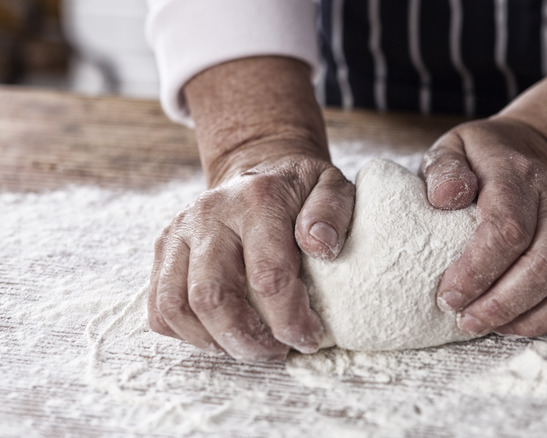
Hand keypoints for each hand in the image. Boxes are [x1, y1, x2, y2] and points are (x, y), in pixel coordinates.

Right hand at [147, 148, 354, 361]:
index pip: (267, 277)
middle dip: (246, 340)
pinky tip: (221, 334)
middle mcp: (209, 214)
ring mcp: (179, 231)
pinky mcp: (164, 249)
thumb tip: (320, 246)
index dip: (289, 320)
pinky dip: (187, 333)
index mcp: (256, 201)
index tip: (309, 337)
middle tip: (276, 351)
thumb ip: (331, 211)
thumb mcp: (331, 187)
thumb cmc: (299, 189)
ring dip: (214, 341)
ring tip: (248, 347)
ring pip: (176, 307)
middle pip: (211, 297)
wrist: (257, 168)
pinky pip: (159, 307)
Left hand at [421, 117, 546, 336]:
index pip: (508, 229)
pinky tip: (525, 326)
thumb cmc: (480, 160)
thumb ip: (443, 169)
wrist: (530, 152)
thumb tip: (445, 197)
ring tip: (493, 328)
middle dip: (503, 304)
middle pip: (545, 264)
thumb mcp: (453, 148)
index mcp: (518, 176)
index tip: (448, 296)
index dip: (478, 270)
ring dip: (534, 319)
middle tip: (466, 320)